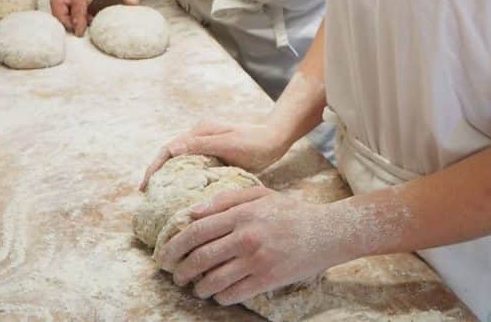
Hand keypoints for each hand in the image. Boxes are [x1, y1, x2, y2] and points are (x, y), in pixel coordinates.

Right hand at [50, 0, 139, 35]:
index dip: (77, 17)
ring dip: (64, 16)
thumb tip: (132, 4)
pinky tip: (88, 20)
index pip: (78, 1)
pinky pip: (68, 3)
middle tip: (75, 30)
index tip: (80, 31)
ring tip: (81, 28)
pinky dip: (71, 14)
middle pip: (57, 1)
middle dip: (61, 17)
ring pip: (59, 2)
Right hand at [140, 119, 288, 190]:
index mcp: (200, 131)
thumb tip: (171, 149)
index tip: (145, 186)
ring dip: (168, 177)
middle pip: (171, 155)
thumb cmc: (255, 143)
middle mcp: (200, 136)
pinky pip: (192, 167)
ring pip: (180, 162)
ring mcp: (207, 145)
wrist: (276, 140)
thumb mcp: (228, 144)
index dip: (154, 167)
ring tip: (158, 198)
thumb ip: (201, 146)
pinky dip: (182, 179)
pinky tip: (180, 195)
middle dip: (157, 173)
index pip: (169, 149)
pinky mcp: (214, 155)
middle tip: (146, 195)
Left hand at [158, 187, 346, 304]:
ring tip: (196, 286)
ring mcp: (256, 260)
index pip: (197, 230)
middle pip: (200, 258)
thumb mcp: (259, 195)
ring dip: (198, 287)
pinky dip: (218, 297)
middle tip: (175, 275)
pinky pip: (231, 294)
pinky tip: (217, 293)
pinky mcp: (266, 280)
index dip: (175, 245)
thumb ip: (225, 200)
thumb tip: (192, 212)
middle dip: (180, 270)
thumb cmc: (290, 211)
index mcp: (242, 213)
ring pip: (213, 280)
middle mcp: (246, 236)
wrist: (326, 232)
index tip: (165, 254)